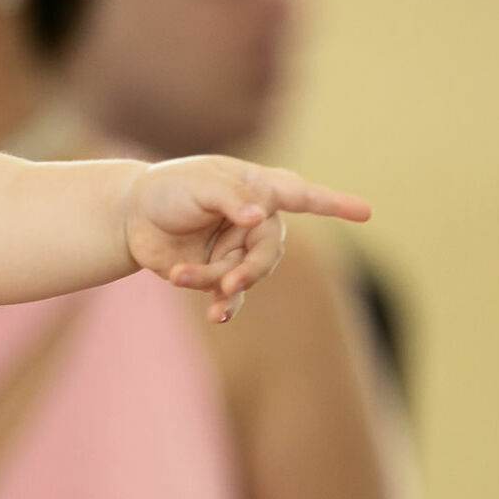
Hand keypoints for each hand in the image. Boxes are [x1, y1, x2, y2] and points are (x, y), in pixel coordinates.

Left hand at [124, 157, 370, 322]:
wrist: (132, 217)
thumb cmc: (169, 188)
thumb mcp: (199, 183)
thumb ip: (230, 199)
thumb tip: (257, 217)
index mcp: (258, 188)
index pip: (303, 196)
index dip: (335, 204)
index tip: (366, 212)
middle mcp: (256, 219)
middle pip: (271, 250)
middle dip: (252, 267)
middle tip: (230, 280)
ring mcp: (240, 248)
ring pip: (247, 275)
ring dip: (223, 282)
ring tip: (187, 278)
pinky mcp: (220, 273)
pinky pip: (232, 295)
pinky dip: (223, 304)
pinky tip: (215, 315)